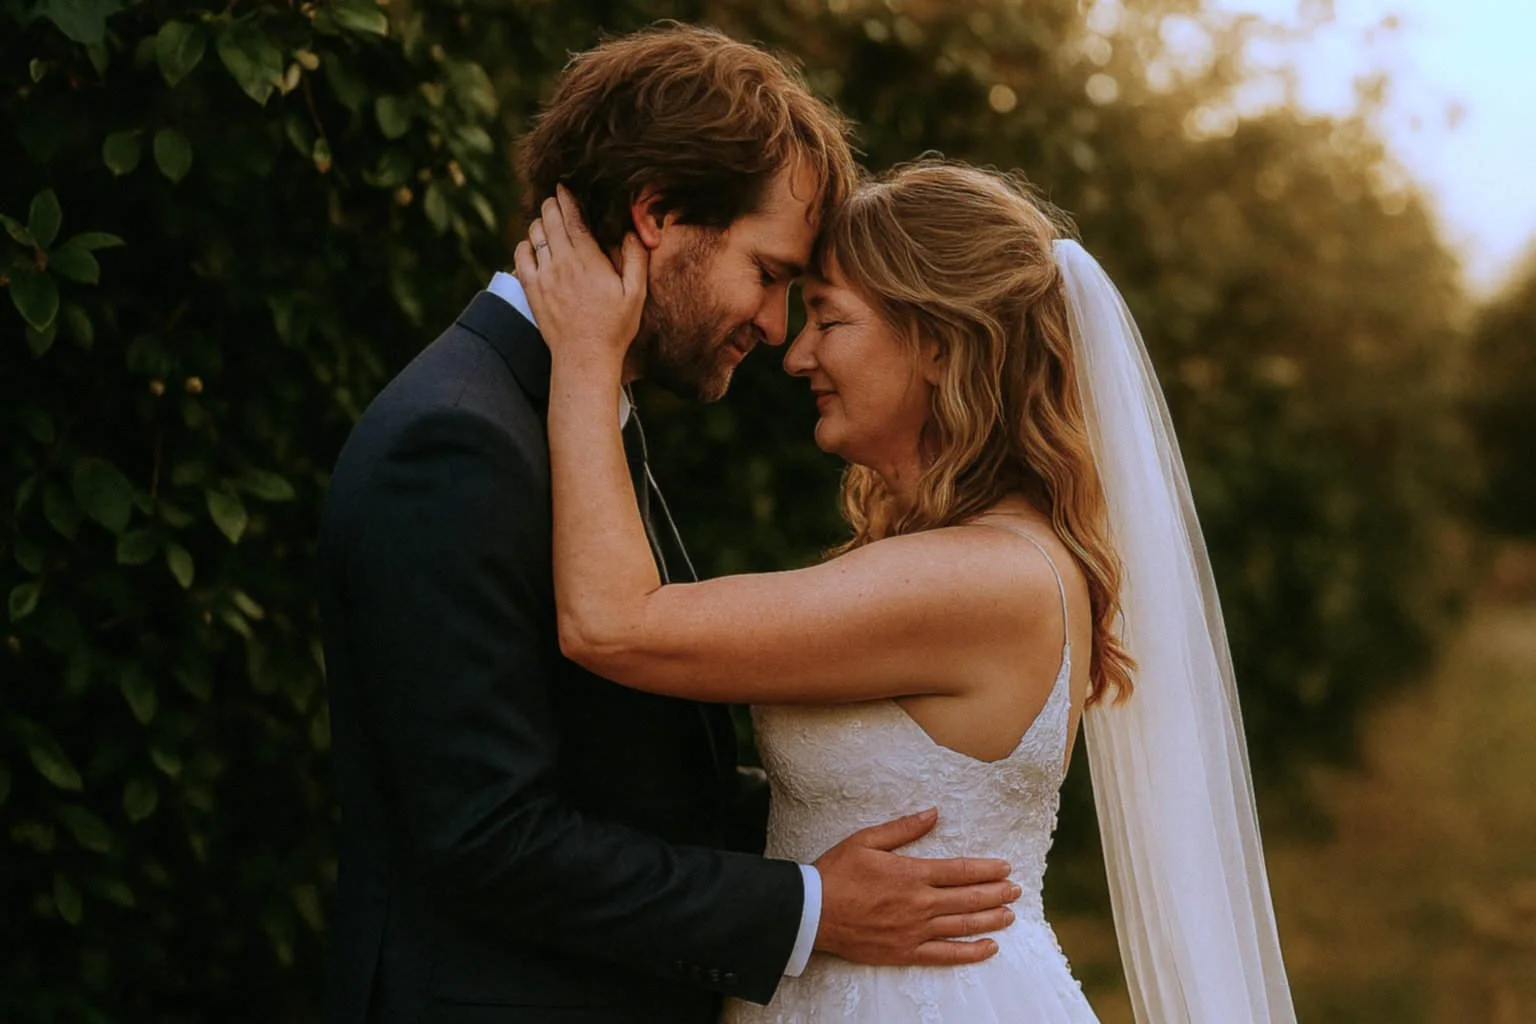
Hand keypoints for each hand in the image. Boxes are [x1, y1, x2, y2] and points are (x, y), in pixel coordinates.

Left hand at [514, 184, 647, 372]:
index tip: (565, 185)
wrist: (584, 357)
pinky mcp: (531, 288)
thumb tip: (632, 229)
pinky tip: (537, 246)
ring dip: (541, 222)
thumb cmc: (614, 327)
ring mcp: (543, 275)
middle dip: (553, 204)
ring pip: (534, 233)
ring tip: (550, 221)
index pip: (573, 217)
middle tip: (558, 199)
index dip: (567, 197)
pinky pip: (521, 254)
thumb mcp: (635, 294)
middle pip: (549, 218)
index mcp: (588, 260)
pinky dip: (527, 244)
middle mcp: (562, 263)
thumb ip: (636, 258)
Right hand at [813, 808, 1017, 965]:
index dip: (987, 869)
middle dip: (997, 893)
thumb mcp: (866, 840)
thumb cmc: (836, 873)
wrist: (812, 912)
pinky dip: (970, 952)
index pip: (960, 871)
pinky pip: (945, 955)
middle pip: (968, 898)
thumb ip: (903, 829)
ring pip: (962, 925)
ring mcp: (914, 930)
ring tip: (1010, 915)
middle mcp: (919, 903)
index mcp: (912, 874)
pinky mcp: (905, 952)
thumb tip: (933, 813)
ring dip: (990, 920)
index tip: (1006, 867)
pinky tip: (988, 947)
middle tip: (1016, 890)